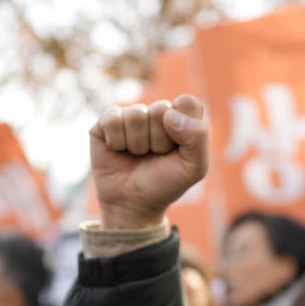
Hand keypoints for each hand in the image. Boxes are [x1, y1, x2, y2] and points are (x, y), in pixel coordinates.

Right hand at [89, 94, 207, 228]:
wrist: (133, 203)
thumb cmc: (165, 183)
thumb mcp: (194, 168)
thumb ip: (198, 137)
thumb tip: (169, 114)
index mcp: (182, 118)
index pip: (187, 102)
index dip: (184, 127)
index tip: (178, 149)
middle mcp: (157, 113)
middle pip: (161, 109)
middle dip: (160, 140)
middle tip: (156, 156)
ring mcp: (131, 115)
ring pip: (137, 114)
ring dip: (138, 144)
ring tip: (138, 155)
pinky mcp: (106, 121)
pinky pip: (113, 119)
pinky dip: (117, 142)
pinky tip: (119, 150)